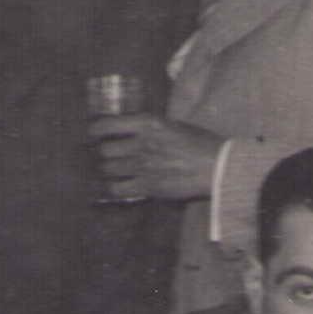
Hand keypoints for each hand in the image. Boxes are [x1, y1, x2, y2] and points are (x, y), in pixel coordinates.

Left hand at [88, 114, 223, 203]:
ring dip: (110, 170)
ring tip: (117, 170)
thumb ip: (151, 128)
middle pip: (104, 150)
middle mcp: (141, 143)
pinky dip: (116, 186)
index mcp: (149, 124)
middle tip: (111, 156)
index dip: (96, 131)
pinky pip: (117, 188)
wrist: (218, 167)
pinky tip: (123, 185)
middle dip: (106, 154)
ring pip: (108, 169)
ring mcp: (142, 166)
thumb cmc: (201, 144)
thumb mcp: (175, 125)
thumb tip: (132, 131)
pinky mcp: (147, 186)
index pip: (107, 125)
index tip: (94, 134)